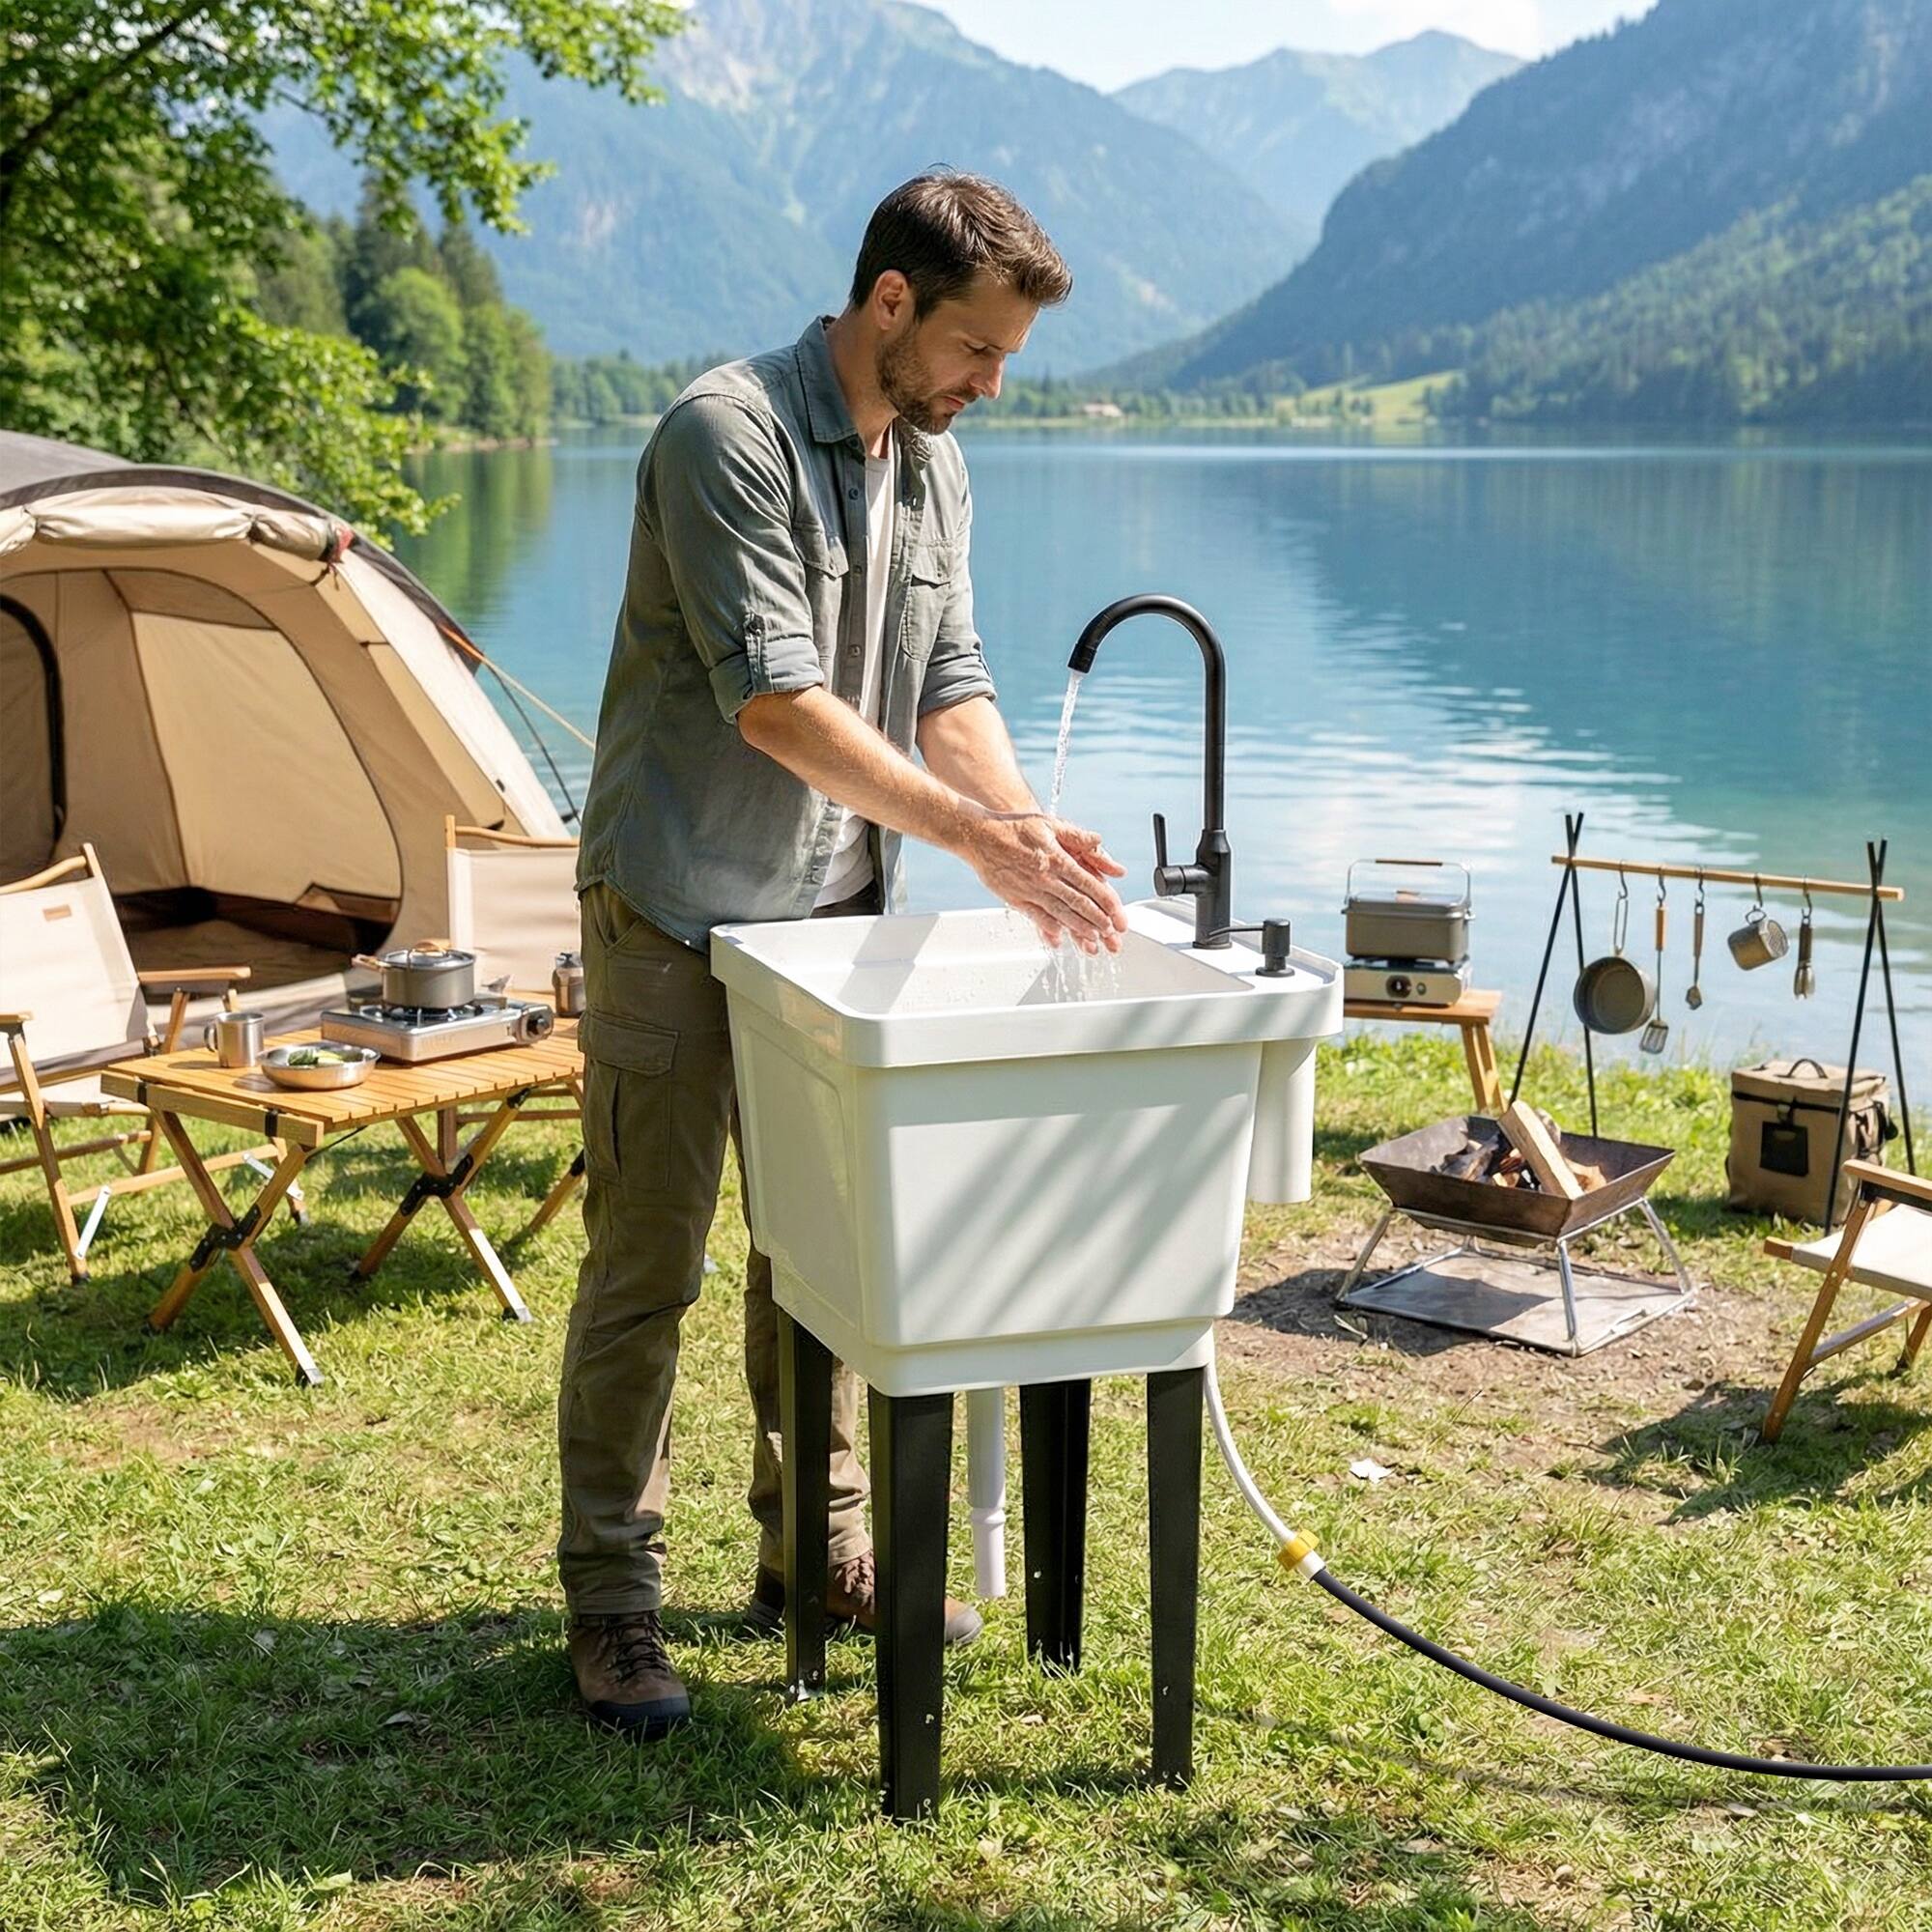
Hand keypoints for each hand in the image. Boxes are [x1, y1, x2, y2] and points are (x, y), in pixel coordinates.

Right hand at [963, 812, 1128, 952]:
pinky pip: (1036, 917)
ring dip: (1079, 928)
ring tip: (1094, 939)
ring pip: (1060, 913)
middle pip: (1078, 903)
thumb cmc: (1016, 828)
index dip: (1106, 901)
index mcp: (1057, 859)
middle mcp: (1046, 877)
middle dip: (1098, 920)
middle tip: (1112, 932)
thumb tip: (1099, 841)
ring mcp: (1030, 890)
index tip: (1117, 913)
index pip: (1089, 884)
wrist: (980, 836)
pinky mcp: (1016, 899)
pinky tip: (1061, 935)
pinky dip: (1050, 927)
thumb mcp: (1050, 824)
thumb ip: (1077, 835)